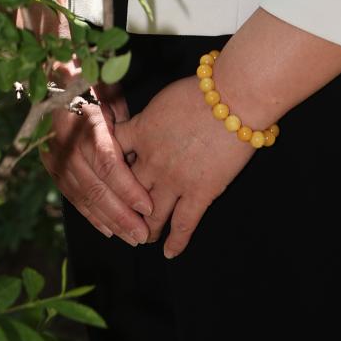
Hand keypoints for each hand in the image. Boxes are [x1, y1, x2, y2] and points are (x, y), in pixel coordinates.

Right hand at [40, 76, 154, 244]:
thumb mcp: (111, 92)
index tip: (148, 206)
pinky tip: (109, 230)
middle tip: (143, 234)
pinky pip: (73, 196)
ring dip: (109, 221)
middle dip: (121, 214)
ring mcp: (55, 157)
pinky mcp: (51, 167)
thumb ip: (125, 123)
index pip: (107, 163)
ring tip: (131, 238)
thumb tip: (145, 153)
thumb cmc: (92, 81)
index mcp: (84, 120)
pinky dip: (92, 215)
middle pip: (95, 186)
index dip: (127, 188)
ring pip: (83, 196)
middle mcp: (66, 142)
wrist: (52, 76)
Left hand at [113, 73, 253, 258]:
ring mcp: (174, 180)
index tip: (106, 178)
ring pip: (150, 217)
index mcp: (141, 132)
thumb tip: (146, 126)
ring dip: (145, 230)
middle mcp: (152, 160)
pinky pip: (183, 224)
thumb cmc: (202, 88)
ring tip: (143, 238)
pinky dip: (175, 242)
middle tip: (120, 219)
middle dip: (120, 208)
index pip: (111, 156)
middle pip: (126, 192)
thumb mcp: (164, 98)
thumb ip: (150, 118)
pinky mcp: (200, 193)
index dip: (107, 169)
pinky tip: (170, 252)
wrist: (233, 97)